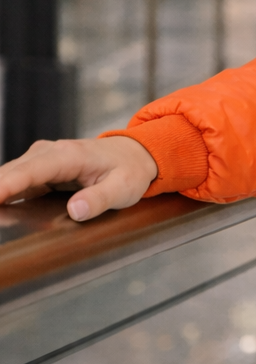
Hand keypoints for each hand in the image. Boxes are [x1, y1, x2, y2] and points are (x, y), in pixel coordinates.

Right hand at [0, 137, 157, 221]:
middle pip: (10, 172)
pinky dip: (3, 192)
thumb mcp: (123, 188)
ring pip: (9, 175)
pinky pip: (15, 180)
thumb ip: (99, 199)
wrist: (134, 154)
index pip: (29, 171)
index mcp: (68, 156)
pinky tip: (0, 208)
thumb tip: (75, 210)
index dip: (6, 186)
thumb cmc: (129, 170)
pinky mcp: (39, 168)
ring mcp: (41, 159)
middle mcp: (49, 153)